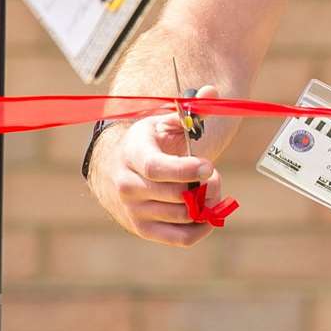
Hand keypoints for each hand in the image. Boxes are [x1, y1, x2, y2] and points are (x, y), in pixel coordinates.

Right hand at [86, 84, 224, 246]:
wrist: (117, 168)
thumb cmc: (149, 142)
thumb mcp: (165, 122)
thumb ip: (192, 110)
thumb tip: (212, 92)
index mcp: (133, 154)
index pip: (157, 169)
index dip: (186, 170)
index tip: (209, 166)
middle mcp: (127, 185)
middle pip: (175, 195)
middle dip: (205, 185)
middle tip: (213, 174)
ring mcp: (133, 210)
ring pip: (182, 216)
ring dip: (206, 203)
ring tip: (209, 188)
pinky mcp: (142, 229)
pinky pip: (180, 238)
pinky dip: (201, 230)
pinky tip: (210, 215)